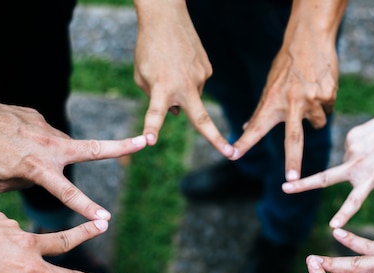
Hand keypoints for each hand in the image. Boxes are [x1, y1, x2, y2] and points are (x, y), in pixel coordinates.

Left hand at [0, 73, 146, 221]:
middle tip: (146, 140)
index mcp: (38, 168)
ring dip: (46, 155)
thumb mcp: (0, 182)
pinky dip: (30, 143)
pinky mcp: (38, 117)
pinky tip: (10, 140)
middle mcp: (49, 146)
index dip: (89, 208)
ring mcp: (45, 128)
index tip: (106, 219)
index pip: (68, 193)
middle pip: (94, 149)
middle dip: (122, 146)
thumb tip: (42, 174)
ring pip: (58, 148)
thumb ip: (28, 181)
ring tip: (13, 152)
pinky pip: (40, 137)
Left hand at [133, 0, 233, 157]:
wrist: (165, 17)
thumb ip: (154, 98)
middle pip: (202, 118)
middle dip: (216, 139)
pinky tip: (181, 63)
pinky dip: (188, 79)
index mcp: (162, 86)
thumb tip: (175, 113)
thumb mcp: (142, 75)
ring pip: (193, 96)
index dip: (152, 127)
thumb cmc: (149, 48)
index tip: (149, 141)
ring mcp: (199, 76)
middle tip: (231, 154)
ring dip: (182, 92)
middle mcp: (184, 84)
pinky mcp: (207, 69)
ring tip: (170, 69)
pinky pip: (197, 83)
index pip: (155, 111)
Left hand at [231, 0, 344, 180]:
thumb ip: (261, 109)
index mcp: (272, 102)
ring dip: (314, 117)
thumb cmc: (287, 63)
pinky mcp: (328, 96)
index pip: (255, 127)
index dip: (244, 142)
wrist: (311, 39)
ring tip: (309, 95)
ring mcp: (312, 101)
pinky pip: (327, 110)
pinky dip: (324, 104)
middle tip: (292, 180)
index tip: (232, 155)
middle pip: (293, 139)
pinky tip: (319, 87)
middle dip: (292, 162)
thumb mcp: (270, 85)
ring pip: (316, 124)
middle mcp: (291, 104)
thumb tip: (248, 125)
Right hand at [282, 102, 373, 227]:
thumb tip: (352, 169)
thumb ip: (372, 175)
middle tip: (284, 189)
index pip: (354, 201)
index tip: (332, 227)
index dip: (343, 215)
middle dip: (302, 185)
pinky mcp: (351, 136)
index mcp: (371, 177)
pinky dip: (360, 146)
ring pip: (347, 161)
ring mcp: (351, 149)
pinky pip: (351, 147)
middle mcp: (357, 165)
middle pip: (324, 178)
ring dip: (359, 160)